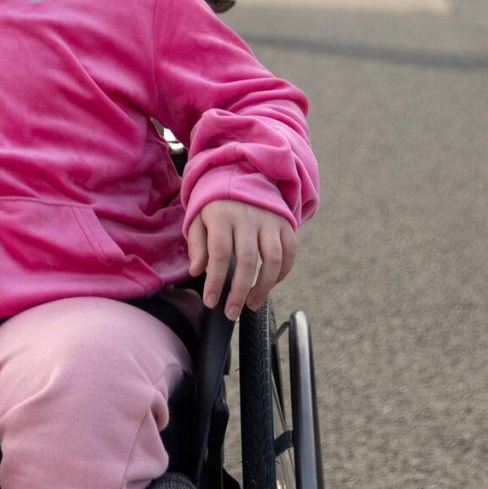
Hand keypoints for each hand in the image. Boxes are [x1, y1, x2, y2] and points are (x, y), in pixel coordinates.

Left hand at [187, 198, 296, 320]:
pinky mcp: (285, 223)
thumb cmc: (216, 206)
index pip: (219, 254)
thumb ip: (198, 245)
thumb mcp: (199, 220)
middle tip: (230, 312)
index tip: (210, 301)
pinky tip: (269, 286)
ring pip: (272, 259)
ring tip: (251, 304)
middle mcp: (248, 218)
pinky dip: (282, 273)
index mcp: (222, 216)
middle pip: (246, 261)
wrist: (243, 176)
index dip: (215, 281)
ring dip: (263, 287)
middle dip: (238, 292)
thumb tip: (198, 271)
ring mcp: (269, 221)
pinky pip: (289, 252)